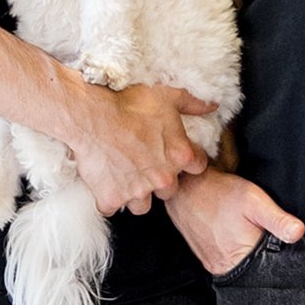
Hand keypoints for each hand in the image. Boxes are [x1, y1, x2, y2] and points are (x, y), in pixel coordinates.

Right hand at [60, 78, 217, 215]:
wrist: (92, 115)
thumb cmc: (129, 103)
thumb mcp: (167, 96)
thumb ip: (193, 104)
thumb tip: (212, 106)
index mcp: (180, 156)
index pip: (198, 167)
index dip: (187, 159)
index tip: (174, 153)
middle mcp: (162, 179)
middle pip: (170, 191)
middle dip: (160, 180)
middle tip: (146, 163)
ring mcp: (136, 192)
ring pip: (142, 206)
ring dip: (136, 194)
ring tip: (126, 176)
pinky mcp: (111, 198)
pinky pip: (111, 208)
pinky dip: (107, 198)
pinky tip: (104, 183)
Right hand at [166, 167, 303, 276]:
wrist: (184, 188)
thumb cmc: (219, 192)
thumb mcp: (254, 199)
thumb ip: (277, 219)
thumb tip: (299, 233)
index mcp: (242, 256)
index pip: (273, 267)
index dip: (280, 253)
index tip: (278, 236)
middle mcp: (226, 267)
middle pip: (257, 267)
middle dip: (264, 251)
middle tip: (258, 228)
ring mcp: (214, 265)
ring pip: (242, 264)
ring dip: (248, 251)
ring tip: (244, 230)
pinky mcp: (207, 260)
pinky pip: (229, 260)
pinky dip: (235, 250)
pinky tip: (233, 233)